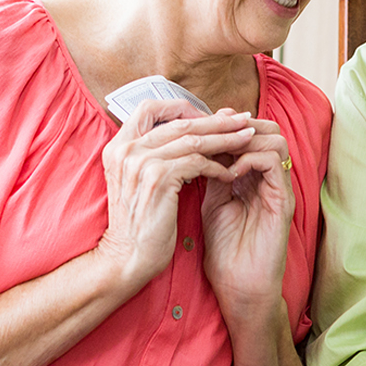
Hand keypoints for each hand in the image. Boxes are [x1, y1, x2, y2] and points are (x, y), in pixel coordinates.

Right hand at [98, 102, 257, 290]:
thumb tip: (188, 132)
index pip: (148, 107)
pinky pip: (197, 162)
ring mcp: (141, 163)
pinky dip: (217, 166)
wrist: (128, 258)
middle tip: (243, 119)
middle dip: (215, 120)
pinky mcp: (158, 179)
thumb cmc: (138, 223)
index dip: (180, 107)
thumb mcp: (137, 181)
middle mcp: (126, 149)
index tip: (206, 116)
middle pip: (178, 122)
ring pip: (193, 139)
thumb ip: (153, 155)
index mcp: (118, 146)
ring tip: (247, 139)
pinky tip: (231, 173)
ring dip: (225, 139)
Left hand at [201, 114, 294, 318]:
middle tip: (210, 136)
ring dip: (243, 140)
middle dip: (235, 126)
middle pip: (266, 128)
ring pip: (274, 138)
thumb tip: (199, 143)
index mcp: (254, 177)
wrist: (238, 287)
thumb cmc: (224, 251)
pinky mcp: (283, 201)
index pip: (248, 132)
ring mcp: (279, 188)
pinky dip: (249, 159)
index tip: (199, 132)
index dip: (224, 125)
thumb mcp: (212, 202)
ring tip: (218, 155)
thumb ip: (211, 172)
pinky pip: (273, 163)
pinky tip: (227, 174)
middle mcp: (270, 178)